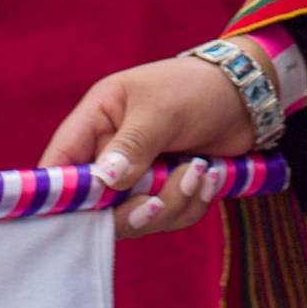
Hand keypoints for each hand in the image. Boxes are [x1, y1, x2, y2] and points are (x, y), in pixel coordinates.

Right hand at [40, 52, 261, 239]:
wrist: (249, 97)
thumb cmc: (197, 88)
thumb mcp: (163, 110)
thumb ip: (132, 144)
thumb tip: (103, 180)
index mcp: (97, 119)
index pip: (59, 163)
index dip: (57, 194)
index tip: (71, 219)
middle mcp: (110, 151)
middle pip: (94, 205)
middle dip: (131, 207)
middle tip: (158, 201)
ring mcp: (137, 175)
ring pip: (134, 217)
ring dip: (171, 203)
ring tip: (200, 171)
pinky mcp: (164, 190)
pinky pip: (166, 218)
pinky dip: (190, 205)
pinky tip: (210, 177)